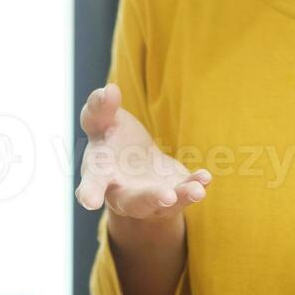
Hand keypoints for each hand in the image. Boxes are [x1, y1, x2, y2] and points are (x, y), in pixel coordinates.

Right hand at [74, 83, 210, 220]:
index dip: (89, 192)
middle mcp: (123, 192)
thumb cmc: (110, 139)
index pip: (92, 183)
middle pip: (134, 202)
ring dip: (181, 197)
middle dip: (149, 199)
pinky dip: (195, 186)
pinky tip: (205, 177)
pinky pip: (185, 194)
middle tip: (165, 196)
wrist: (131, 162)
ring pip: (164, 204)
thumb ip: (100, 107)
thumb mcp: (101, 120)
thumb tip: (110, 90)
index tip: (89, 201)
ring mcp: (150, 197)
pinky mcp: (173, 192)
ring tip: (197, 191)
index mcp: (100, 174)